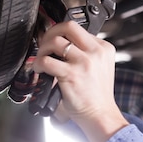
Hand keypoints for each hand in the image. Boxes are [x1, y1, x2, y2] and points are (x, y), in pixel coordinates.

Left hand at [32, 21, 128, 141]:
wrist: (100, 114)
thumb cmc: (97, 94)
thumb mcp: (101, 66)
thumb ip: (88, 52)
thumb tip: (64, 42)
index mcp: (104, 48)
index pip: (79, 29)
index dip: (62, 33)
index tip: (55, 40)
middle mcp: (96, 52)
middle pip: (68, 27)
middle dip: (51, 32)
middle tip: (46, 43)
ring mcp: (85, 62)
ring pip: (55, 41)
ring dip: (43, 49)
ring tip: (42, 59)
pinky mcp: (72, 74)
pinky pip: (47, 60)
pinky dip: (38, 64)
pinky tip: (40, 70)